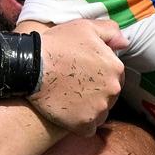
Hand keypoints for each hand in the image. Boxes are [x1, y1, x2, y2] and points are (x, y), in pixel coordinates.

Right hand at [22, 19, 126, 136]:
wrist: (31, 67)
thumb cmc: (57, 45)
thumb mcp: (85, 27)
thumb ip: (110, 31)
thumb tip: (124, 43)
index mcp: (115, 68)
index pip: (115, 75)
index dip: (99, 73)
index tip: (84, 72)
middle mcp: (112, 90)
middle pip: (110, 95)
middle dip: (96, 91)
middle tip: (75, 85)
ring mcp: (99, 109)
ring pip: (100, 112)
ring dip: (90, 107)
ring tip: (70, 99)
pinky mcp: (84, 124)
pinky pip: (89, 128)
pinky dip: (81, 123)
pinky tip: (69, 114)